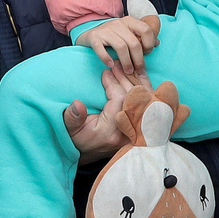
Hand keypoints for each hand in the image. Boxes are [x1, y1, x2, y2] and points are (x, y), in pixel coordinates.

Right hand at [65, 21, 150, 158]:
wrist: (89, 152)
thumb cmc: (78, 138)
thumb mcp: (70, 129)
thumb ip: (72, 118)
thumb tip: (77, 105)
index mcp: (111, 132)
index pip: (120, 102)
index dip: (114, 85)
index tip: (105, 72)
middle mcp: (128, 132)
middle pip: (134, 99)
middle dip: (126, 79)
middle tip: (116, 65)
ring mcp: (137, 129)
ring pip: (145, 102)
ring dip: (137, 82)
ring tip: (127, 67)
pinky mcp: (141, 126)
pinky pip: (148, 105)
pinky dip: (145, 90)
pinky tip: (140, 77)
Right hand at [76, 14, 157, 74]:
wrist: (90, 33)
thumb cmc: (113, 36)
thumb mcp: (128, 34)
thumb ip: (142, 38)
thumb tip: (157, 43)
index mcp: (129, 21)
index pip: (146, 30)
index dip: (149, 44)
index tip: (147, 54)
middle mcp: (118, 23)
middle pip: (134, 42)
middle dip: (138, 59)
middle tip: (139, 70)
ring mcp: (105, 30)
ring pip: (121, 47)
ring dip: (126, 62)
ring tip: (128, 71)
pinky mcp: (94, 37)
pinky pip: (101, 49)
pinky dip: (106, 58)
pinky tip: (110, 65)